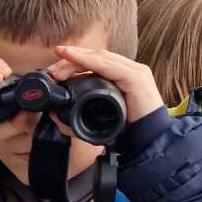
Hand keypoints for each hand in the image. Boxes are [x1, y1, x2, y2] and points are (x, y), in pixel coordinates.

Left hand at [47, 46, 163, 125]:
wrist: (149, 143)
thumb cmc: (127, 133)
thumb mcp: (99, 122)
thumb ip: (80, 116)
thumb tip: (55, 115)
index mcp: (122, 78)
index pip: (95, 63)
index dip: (74, 62)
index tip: (53, 70)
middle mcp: (129, 71)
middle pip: (96, 57)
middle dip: (71, 59)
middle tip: (52, 69)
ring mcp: (134, 72)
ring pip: (101, 57)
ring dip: (77, 58)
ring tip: (59, 59)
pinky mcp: (136, 78)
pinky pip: (109, 65)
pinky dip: (89, 60)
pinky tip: (74, 58)